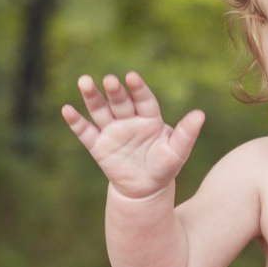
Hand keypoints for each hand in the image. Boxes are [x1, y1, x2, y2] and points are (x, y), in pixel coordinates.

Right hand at [62, 72, 205, 201]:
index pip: (143, 99)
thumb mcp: (177, 152)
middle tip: (109, 79)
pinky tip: (67, 109)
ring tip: (84, 81)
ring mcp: (112, 131)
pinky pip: (85, 132)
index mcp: (149, 118)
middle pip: (120, 102)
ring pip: (100, 111)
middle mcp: (129, 120)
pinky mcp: (98, 145)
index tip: (132, 77)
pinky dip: (76, 122)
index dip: (138, 89)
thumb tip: (200, 114)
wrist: (145, 189)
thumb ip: (186, 133)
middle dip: (114, 91)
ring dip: (92, 97)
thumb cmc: (164, 168)